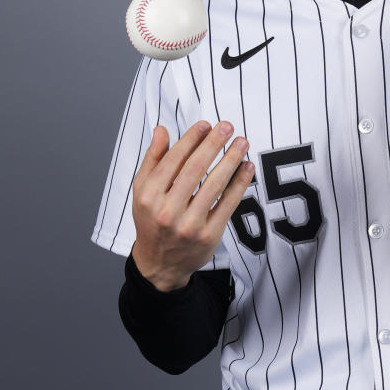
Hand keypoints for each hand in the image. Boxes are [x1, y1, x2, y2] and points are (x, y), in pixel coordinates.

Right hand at [130, 121, 254, 290]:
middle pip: (194, 170)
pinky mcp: (208, 236)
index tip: (206, 125)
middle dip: (213, 144)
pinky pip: (228, 204)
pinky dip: (239, 183)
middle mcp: (167, 211)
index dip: (191, 139)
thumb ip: (152, 160)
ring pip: (214, 185)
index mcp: (148, 196)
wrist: (160, 264)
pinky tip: (247, 167)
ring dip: (231, 160)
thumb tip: (162, 130)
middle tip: (228, 126)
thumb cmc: (152, 221)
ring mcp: (189, 225)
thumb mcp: (142, 191)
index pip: (173, 160)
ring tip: (242, 143)